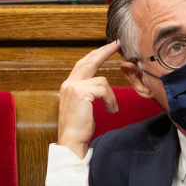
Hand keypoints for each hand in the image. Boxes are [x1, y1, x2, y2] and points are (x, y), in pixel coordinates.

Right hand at [57, 40, 120, 158]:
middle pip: (89, 61)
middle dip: (104, 51)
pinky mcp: (81, 92)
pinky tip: (110, 110)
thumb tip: (100, 84)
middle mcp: (69, 83)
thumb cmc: (79, 128)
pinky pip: (104, 90)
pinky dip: (110, 100)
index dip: (95, 55)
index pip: (83, 65)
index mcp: (69, 86)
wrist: (71, 141)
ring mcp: (74, 87)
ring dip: (110, 96)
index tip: (107, 48)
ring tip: (112, 108)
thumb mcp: (83, 106)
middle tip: (116, 44)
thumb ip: (88, 92)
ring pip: (102, 81)